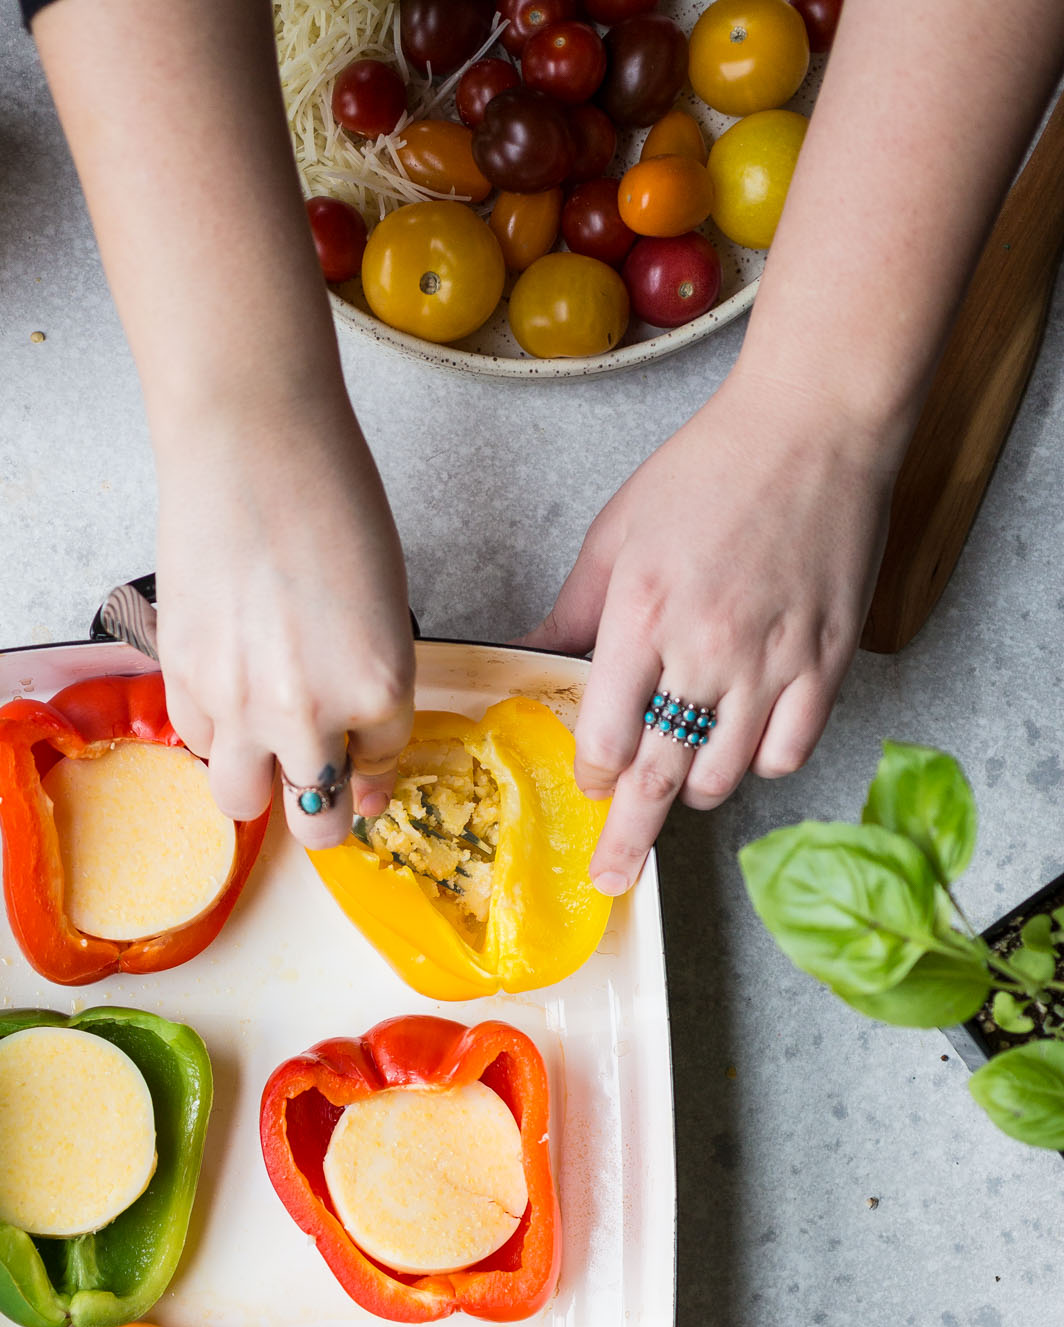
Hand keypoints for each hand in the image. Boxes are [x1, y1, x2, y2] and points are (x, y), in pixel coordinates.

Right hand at [152, 385, 414, 849]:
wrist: (248, 441)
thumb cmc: (328, 497)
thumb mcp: (383, 602)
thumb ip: (371, 681)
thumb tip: (355, 743)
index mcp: (380, 688)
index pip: (382, 765)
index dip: (374, 763)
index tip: (364, 761)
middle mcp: (310, 713)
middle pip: (318, 822)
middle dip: (324, 812)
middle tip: (319, 785)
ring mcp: (239, 704)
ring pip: (244, 802)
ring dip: (258, 784)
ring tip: (261, 744)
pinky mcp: (184, 678)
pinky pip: (197, 740)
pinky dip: (212, 727)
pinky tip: (223, 682)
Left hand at [529, 370, 897, 893]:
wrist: (814, 426)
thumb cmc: (709, 470)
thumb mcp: (616, 536)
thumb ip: (571, 614)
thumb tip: (524, 660)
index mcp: (641, 616)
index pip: (606, 738)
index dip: (594, 771)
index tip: (592, 779)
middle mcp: (704, 649)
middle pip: (657, 778)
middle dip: (627, 840)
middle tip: (611, 879)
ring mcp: (770, 660)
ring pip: (724, 775)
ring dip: (694, 788)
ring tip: (683, 778)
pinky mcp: (824, 661)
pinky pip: (789, 752)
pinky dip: (764, 763)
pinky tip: (747, 744)